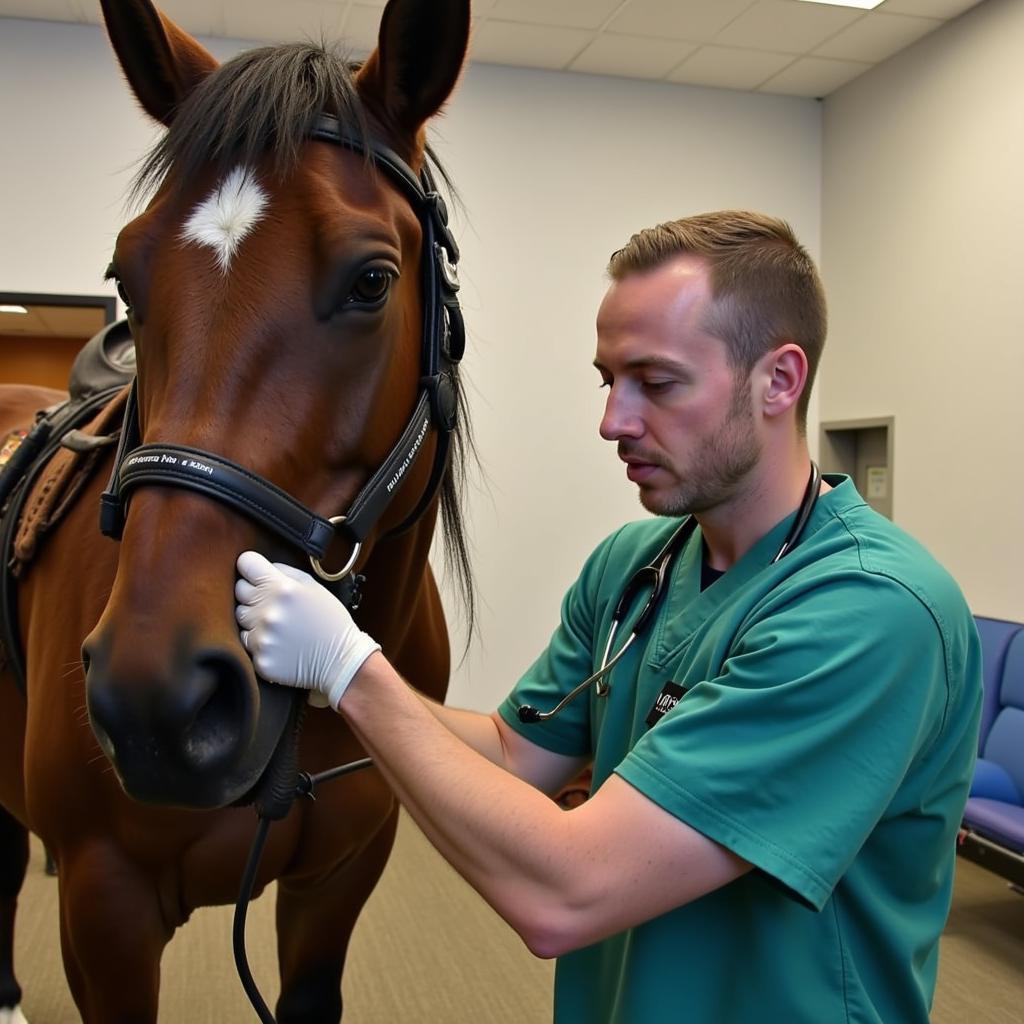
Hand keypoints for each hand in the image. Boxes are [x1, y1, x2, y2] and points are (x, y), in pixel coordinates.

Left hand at [235, 551, 380, 708]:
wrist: (340, 659)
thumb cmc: (329, 620)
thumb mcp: (314, 586)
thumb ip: (284, 571)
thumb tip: (262, 567)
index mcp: (282, 588)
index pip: (246, 564)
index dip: (251, 567)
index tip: (254, 572)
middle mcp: (268, 611)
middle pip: (239, 591)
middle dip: (253, 593)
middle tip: (273, 602)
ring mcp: (262, 636)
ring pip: (241, 617)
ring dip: (254, 618)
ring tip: (278, 624)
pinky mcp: (260, 658)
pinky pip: (246, 642)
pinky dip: (259, 641)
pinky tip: (279, 641)